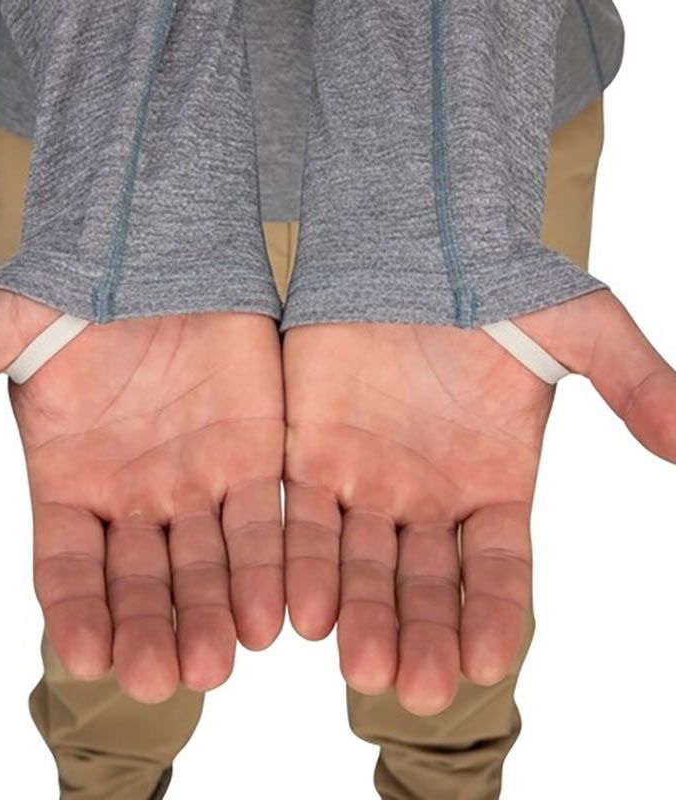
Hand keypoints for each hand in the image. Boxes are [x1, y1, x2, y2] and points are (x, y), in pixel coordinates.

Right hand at [0, 289, 284, 701]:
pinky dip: (265, 564)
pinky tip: (270, 611)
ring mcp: (196, 480)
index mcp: (68, 482)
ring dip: (210, 614)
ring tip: (215, 662)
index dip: (75, 609)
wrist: (154, 246)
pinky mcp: (253, 456)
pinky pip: (261, 517)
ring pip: (205, 563)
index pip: (66, 566)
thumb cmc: (72, 287)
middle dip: (149, 628)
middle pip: (140, 580)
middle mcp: (133, 496)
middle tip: (159, 679)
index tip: (87, 653)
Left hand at [283, 289, 674, 714]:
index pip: (500, 567)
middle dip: (423, 634)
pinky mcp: (308, 456)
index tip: (491, 661)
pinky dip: (302, 561)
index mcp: (493, 484)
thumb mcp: (579, 327)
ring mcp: (366, 482)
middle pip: (425, 584)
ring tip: (360, 666)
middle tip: (415, 690)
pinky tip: (301, 607)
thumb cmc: (496, 286)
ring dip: (360, 615)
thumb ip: (635, 382)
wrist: (411, 245)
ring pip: (361, 564)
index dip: (497, 612)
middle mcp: (428, 498)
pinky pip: (302, 517)